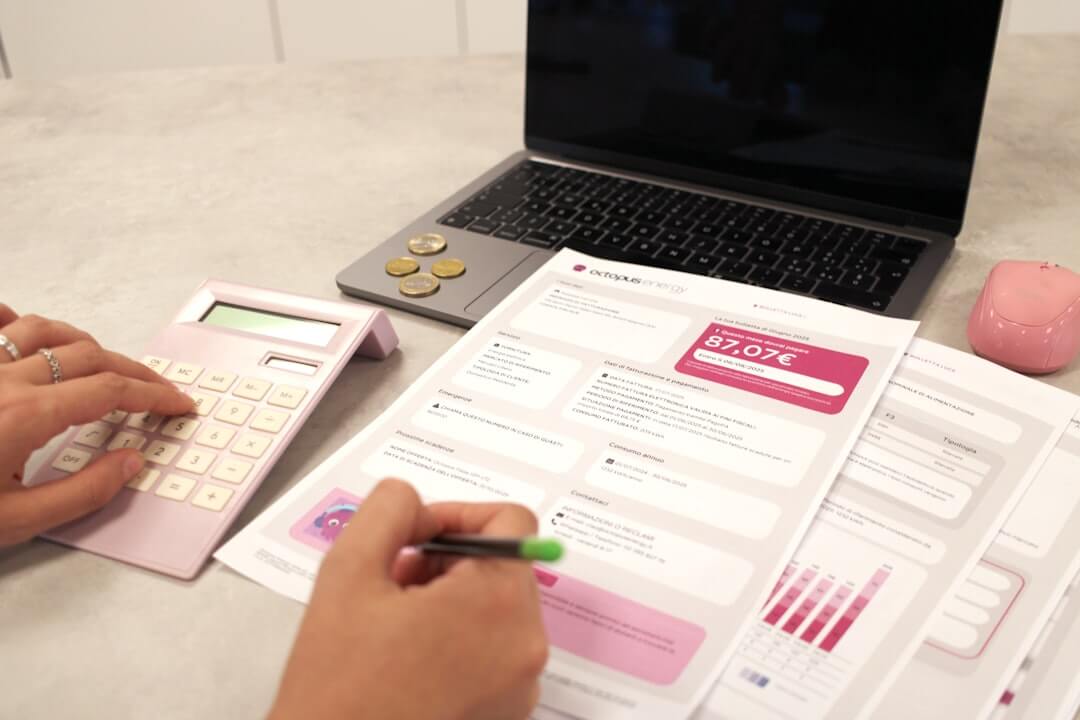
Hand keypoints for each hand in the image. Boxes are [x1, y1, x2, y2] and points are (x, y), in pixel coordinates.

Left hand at [0, 304, 193, 545]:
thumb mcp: (13, 523)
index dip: (154, 396)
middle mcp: (1, 380)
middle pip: (89, 356)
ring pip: (45, 330)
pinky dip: (14, 320)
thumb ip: (82, 492)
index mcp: (24, 417)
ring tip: (106, 362)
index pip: (111, 393)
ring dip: (86, 344)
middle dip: (134, 372)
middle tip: (158, 390)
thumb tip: (128, 464)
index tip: (177, 405)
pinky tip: (23, 326)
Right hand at [271, 479, 548, 719]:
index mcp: (498, 604)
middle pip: (503, 565)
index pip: (510, 522)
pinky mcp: (507, 714)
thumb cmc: (338, 687)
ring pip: (496, 608)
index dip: (455, 516)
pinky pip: (494, 651)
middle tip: (392, 581)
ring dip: (448, 599)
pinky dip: (457, 639)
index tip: (411, 536)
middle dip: (446, 560)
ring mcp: (521, 686)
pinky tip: (407, 657)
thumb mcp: (348, 573)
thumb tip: (413, 500)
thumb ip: (387, 511)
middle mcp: (525, 645)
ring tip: (393, 624)